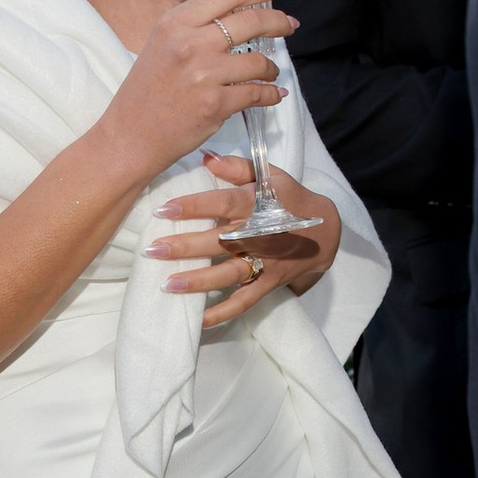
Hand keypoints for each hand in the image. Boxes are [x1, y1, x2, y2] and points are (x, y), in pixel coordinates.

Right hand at [94, 0, 296, 190]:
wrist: (129, 137)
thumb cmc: (145, 93)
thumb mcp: (161, 45)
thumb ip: (194, 26)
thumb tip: (238, 14)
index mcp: (175, 23)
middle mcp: (189, 43)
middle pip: (251, 20)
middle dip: (279, 22)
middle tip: (290, 25)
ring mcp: (203, 74)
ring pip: (259, 61)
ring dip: (272, 68)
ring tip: (271, 73)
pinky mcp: (215, 105)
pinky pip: (257, 93)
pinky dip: (271, 94)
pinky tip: (273, 94)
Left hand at [152, 155, 340, 327]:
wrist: (325, 233)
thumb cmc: (290, 199)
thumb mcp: (271, 176)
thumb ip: (238, 167)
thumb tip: (205, 157)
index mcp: (259, 205)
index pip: (223, 203)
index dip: (193, 206)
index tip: (162, 210)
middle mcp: (260, 236)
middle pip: (219, 242)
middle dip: (185, 247)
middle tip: (153, 250)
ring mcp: (265, 263)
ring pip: (228, 274)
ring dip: (198, 281)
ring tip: (167, 285)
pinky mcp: (268, 284)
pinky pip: (244, 302)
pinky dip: (222, 313)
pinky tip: (197, 320)